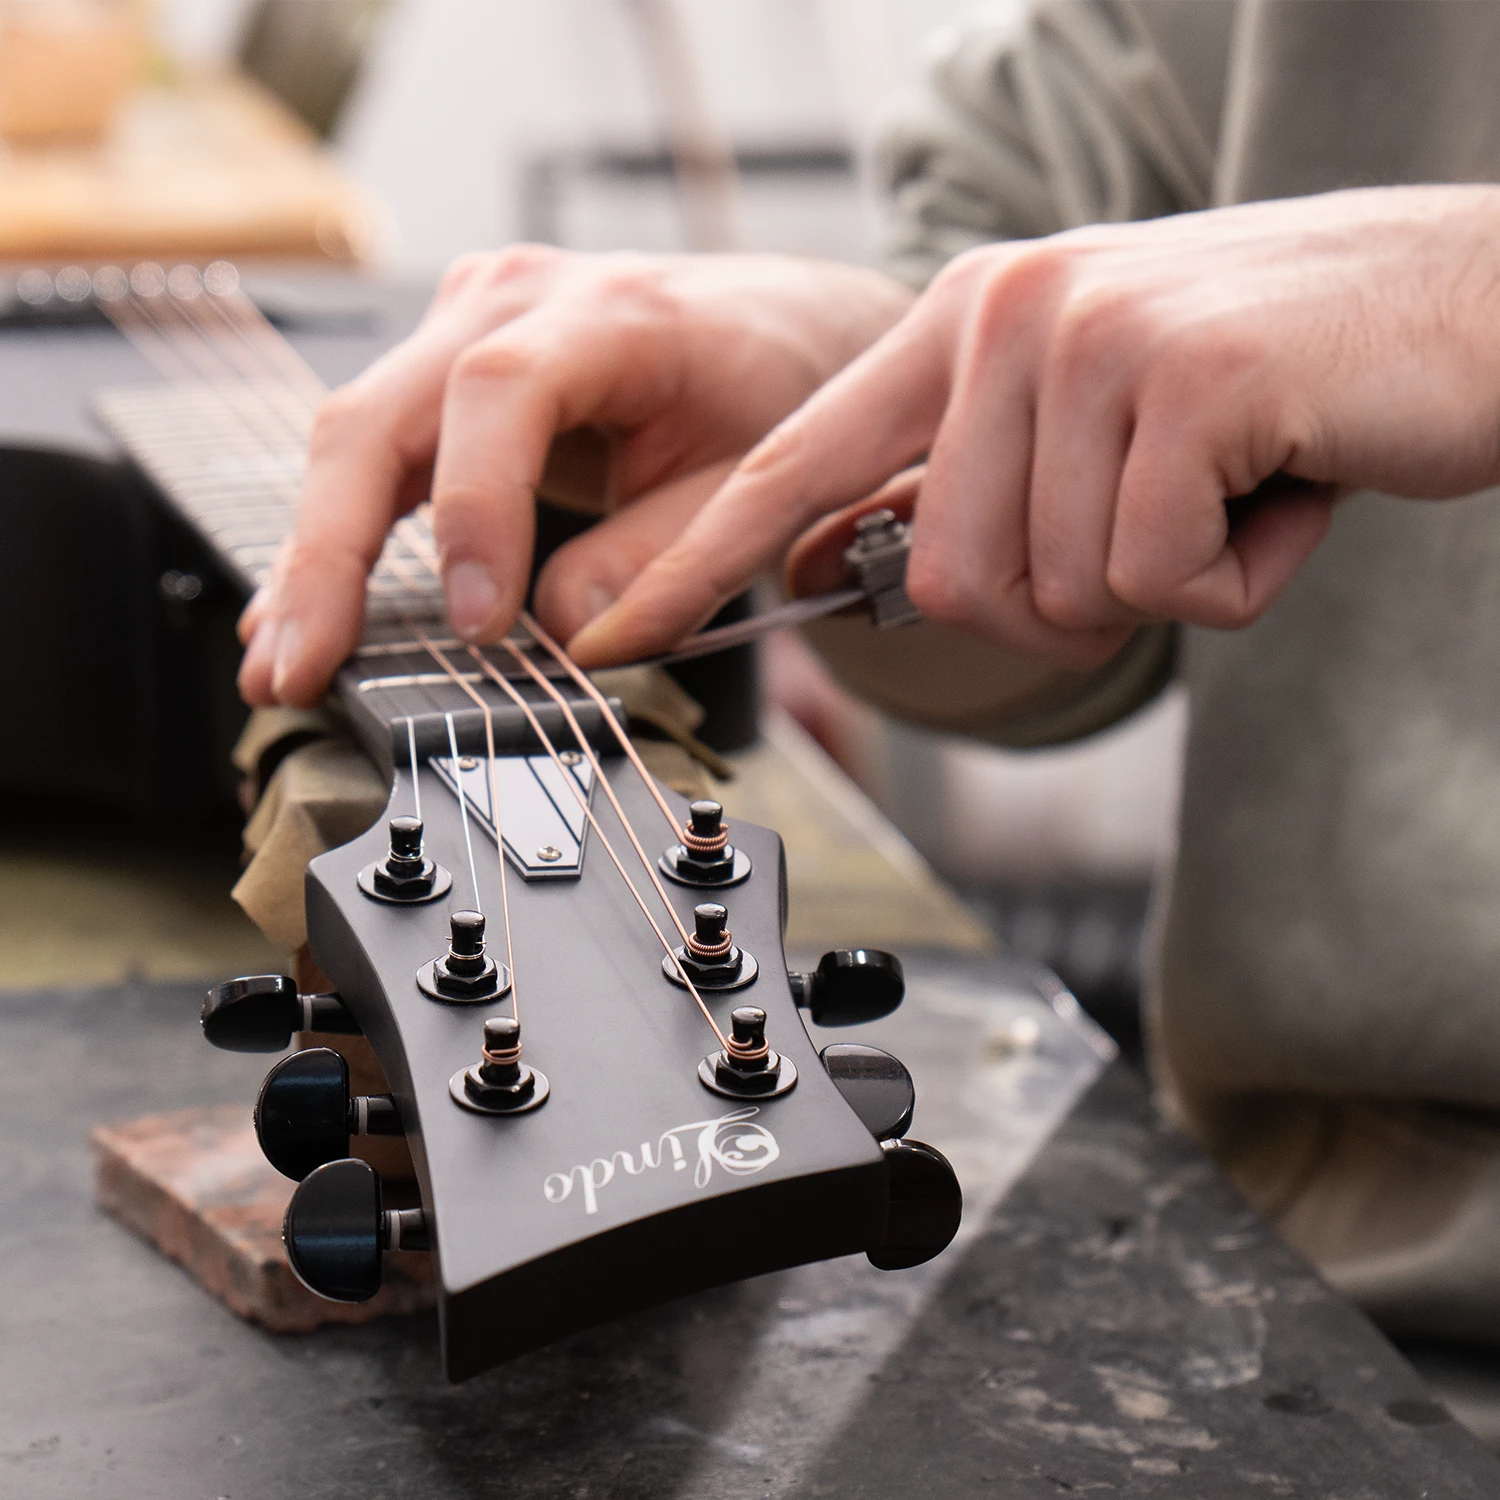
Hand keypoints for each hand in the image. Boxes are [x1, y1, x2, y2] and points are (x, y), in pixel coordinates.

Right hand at [237, 247, 912, 704]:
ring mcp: (465, 327)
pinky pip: (375, 455)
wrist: (779, 327)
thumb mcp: (749, 482)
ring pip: (355, 439)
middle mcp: (512, 301)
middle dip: (331, 554)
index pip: (499, 395)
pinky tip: (302, 612)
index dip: (474, 510)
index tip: (477, 625)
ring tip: (279, 662)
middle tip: (298, 666)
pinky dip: (341, 540)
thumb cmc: (774, 390)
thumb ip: (662, 557)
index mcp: (606, 312)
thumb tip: (560, 636)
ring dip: (313, 558)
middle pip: (378, 416)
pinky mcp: (446, 369)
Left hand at [568, 185, 1499, 669]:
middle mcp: (1005, 314)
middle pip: (953, 579)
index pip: (793, 460)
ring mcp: (1088, 335)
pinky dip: (1235, 578)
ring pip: (1056, 588)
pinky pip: (1159, 577)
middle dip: (1071, 594)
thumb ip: (974, 483)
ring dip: (1163, 579)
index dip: (700, 559)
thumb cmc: (1268, 389)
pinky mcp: (1183, 376)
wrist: (1463, 308)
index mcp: (964, 324)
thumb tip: (864, 562)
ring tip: (1231, 485)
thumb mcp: (1091, 422)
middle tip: (1169, 519)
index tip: (613, 633)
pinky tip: (1281, 487)